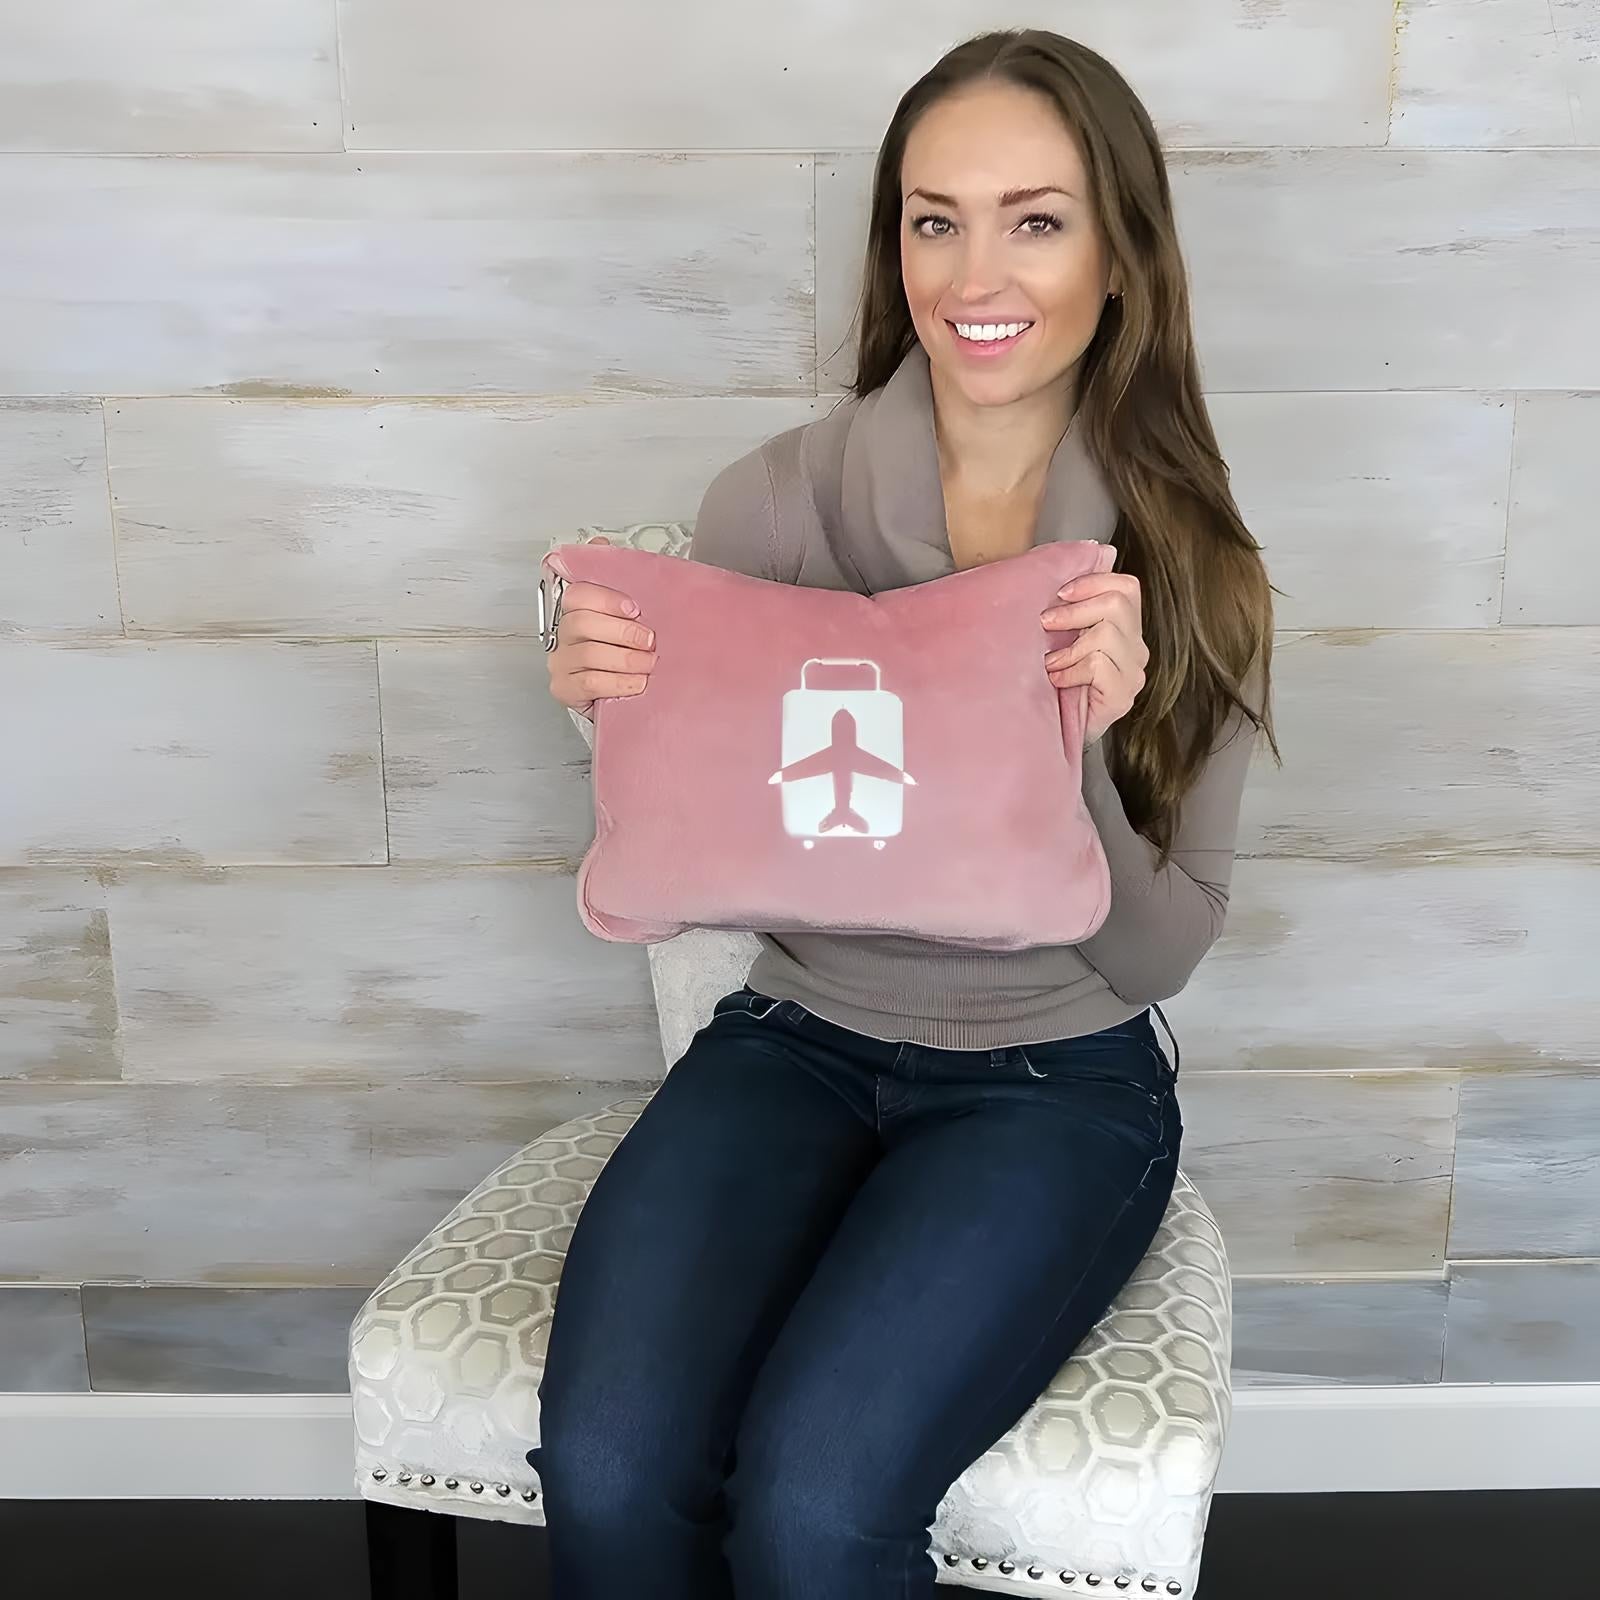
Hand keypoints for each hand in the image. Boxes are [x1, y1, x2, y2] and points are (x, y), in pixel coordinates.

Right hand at [546, 549, 657, 713]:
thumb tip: (601, 543)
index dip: (606, 599)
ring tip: (649, 664)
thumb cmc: (625, 648)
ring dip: (625, 659)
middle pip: (582, 623)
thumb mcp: (627, 613)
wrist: (620, 691)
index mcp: (577, 609)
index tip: (635, 609)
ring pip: (588, 654)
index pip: (578, 594)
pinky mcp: (564, 688)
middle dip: (622, 632)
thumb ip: (617, 578)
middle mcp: (565, 633)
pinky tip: (637, 683)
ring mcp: (562, 661)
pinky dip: (618, 682)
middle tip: (649, 641)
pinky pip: (589, 682)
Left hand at [1039, 566, 1147, 748]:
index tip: (1060, 592)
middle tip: (1046, 623)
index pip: (1127, 587)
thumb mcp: (1062, 636)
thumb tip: (1067, 571)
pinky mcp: (1123, 696)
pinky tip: (1058, 680)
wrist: (1055, 728)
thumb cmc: (1056, 679)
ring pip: (1106, 634)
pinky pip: (1098, 665)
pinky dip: (1071, 670)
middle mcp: (1136, 648)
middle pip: (1117, 604)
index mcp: (1126, 628)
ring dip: (1069, 647)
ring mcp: (1133, 673)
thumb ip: (1070, 606)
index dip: (1093, 582)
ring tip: (1050, 662)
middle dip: (1075, 611)